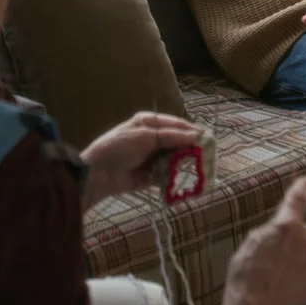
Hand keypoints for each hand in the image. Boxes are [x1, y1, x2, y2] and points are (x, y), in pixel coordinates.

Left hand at [81, 112, 198, 209]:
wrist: (97, 173)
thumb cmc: (119, 147)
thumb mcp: (146, 137)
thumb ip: (172, 136)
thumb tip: (197, 134)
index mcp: (150, 123)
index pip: (177, 125)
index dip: (192, 132)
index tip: (208, 140)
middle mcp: (153, 138)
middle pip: (178, 143)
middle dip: (190, 151)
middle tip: (205, 158)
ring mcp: (152, 158)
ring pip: (175, 160)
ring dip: (183, 166)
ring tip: (196, 171)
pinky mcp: (151, 176)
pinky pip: (168, 176)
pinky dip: (173, 179)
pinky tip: (181, 181)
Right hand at [215, 177, 305, 304]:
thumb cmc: (246, 274)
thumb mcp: (251, 243)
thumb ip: (269, 234)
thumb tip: (278, 234)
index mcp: (285, 226)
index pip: (296, 201)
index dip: (302, 189)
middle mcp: (304, 241)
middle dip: (296, 240)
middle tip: (278, 254)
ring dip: (297, 262)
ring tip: (276, 278)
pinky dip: (301, 280)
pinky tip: (285, 290)